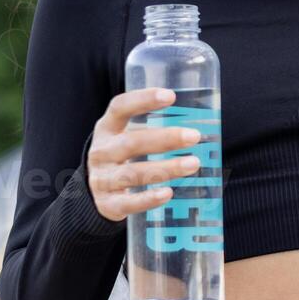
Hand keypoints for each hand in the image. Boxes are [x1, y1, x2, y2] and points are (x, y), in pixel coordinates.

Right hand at [87, 87, 202, 222]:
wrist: (93, 192)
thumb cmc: (123, 155)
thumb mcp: (128, 135)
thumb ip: (154, 127)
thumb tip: (206, 119)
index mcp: (107, 128)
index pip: (120, 108)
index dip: (142, 100)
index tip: (171, 95)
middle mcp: (101, 152)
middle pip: (131, 143)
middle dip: (164, 139)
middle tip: (194, 136)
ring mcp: (102, 179)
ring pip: (133, 173)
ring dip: (166, 168)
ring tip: (193, 164)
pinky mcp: (107, 204)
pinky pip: (128, 202)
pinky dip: (148, 199)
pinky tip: (168, 193)